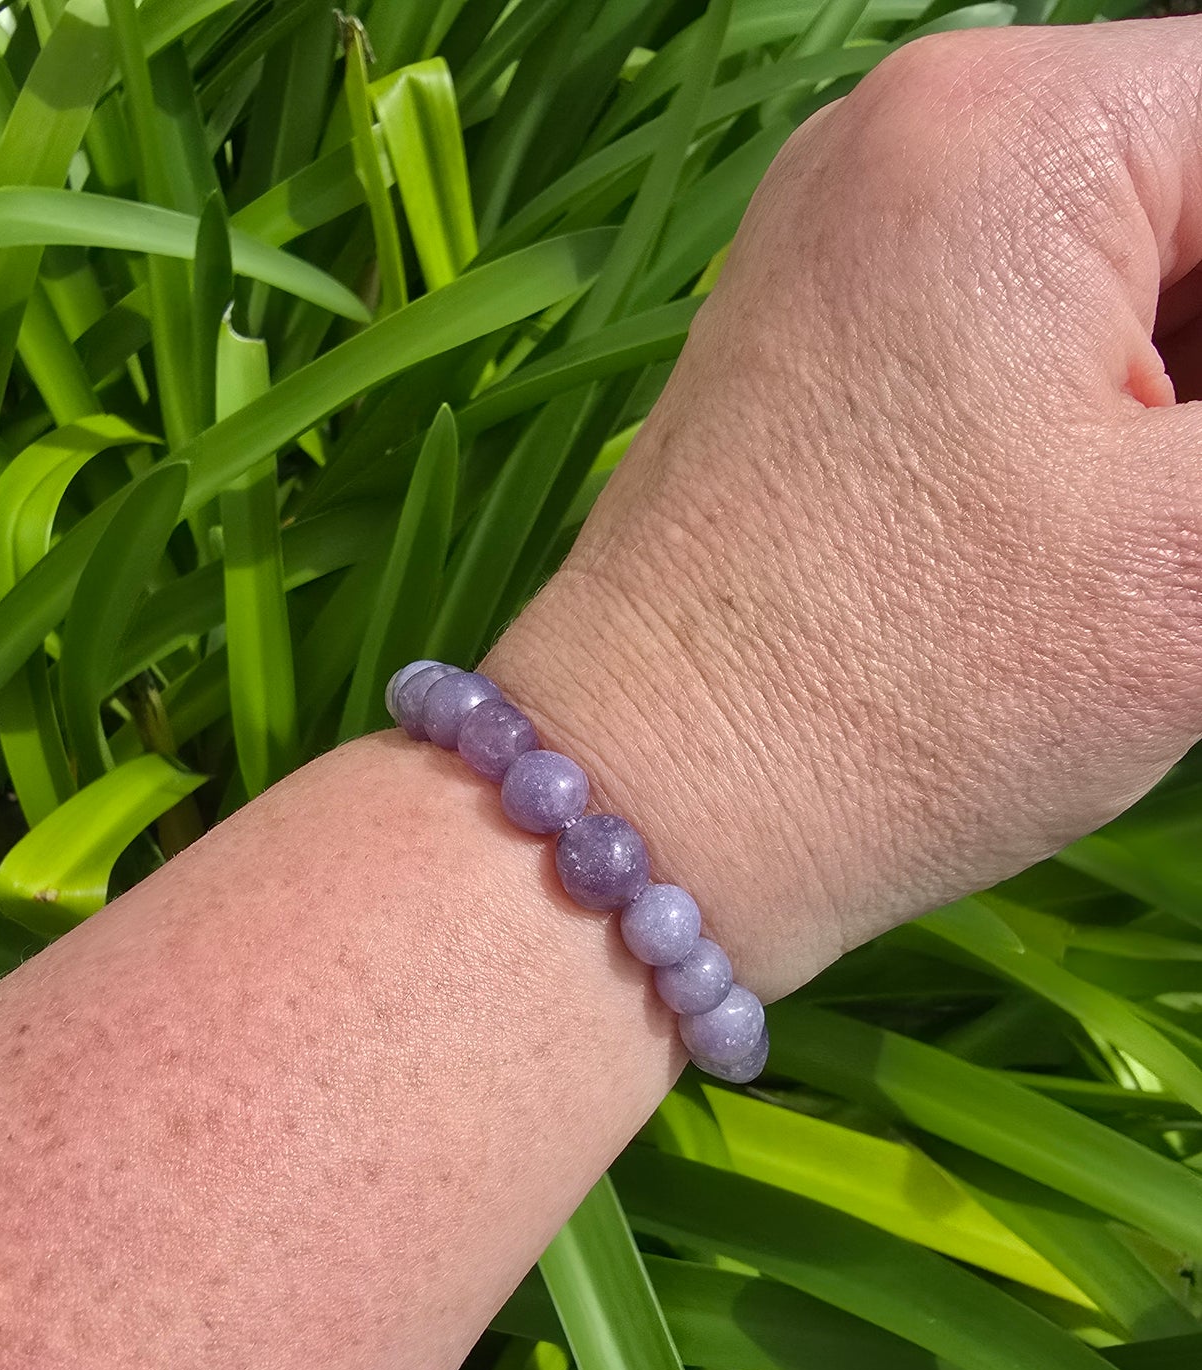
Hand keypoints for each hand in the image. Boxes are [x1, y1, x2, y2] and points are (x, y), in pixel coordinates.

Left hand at [487, 20, 1201, 1000]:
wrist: (653, 809)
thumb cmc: (920, 691)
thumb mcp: (1199, 545)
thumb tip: (1196, 385)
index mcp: (1016, 128)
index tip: (1198, 491)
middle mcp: (905, 136)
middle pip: (1190, 203)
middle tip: (1169, 528)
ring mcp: (838, 239)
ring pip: (1114, 277)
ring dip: (1168, 404)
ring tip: (1121, 555)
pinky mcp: (811, 340)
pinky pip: (1017, 328)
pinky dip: (1087, 418)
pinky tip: (1065, 545)